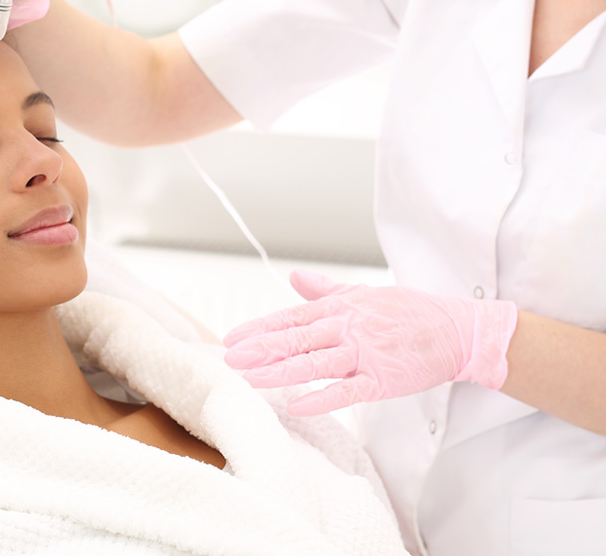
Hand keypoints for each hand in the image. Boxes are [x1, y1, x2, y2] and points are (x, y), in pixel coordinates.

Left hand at [224, 269, 517, 415]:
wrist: (454, 329)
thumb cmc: (406, 310)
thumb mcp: (361, 293)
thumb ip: (323, 289)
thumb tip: (294, 277)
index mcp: (339, 308)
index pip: (290, 318)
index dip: (259, 329)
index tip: (232, 338)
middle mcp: (346, 328)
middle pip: (295, 339)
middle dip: (259, 349)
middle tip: (228, 358)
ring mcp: (364, 354)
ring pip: (314, 364)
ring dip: (279, 371)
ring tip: (249, 379)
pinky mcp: (382, 380)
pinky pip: (347, 391)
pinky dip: (322, 398)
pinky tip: (296, 405)